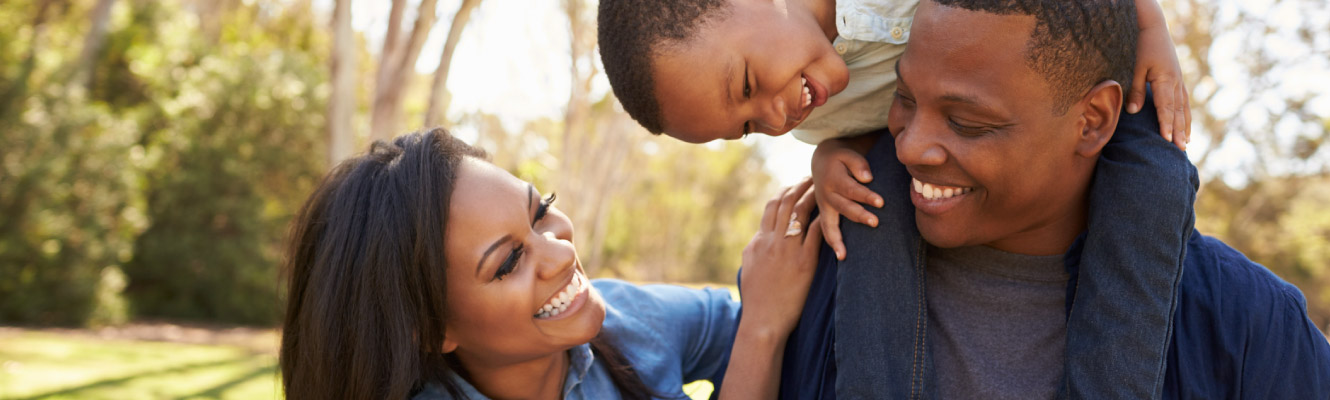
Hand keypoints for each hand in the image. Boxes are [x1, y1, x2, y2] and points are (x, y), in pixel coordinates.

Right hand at [739, 177, 823, 335]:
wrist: (763, 320)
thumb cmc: (757, 299)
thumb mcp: (749, 267)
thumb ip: (755, 248)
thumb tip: (759, 236)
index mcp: (759, 241)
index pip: (771, 207)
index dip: (784, 192)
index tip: (795, 185)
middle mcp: (771, 240)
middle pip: (786, 202)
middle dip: (800, 186)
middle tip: (813, 177)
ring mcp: (787, 250)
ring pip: (800, 212)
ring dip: (813, 196)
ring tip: (825, 187)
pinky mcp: (804, 262)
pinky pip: (816, 233)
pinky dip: (824, 218)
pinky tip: (834, 210)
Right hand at [811, 138, 881, 259]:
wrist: (822, 162)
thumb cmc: (841, 159)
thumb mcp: (848, 154)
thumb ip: (858, 164)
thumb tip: (867, 178)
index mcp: (833, 179)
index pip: (851, 189)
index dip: (865, 196)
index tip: (881, 203)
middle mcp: (826, 194)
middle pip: (843, 207)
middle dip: (859, 215)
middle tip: (875, 222)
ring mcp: (824, 206)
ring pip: (830, 223)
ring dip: (838, 238)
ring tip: (844, 254)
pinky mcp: (825, 214)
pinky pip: (826, 230)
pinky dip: (832, 243)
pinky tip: (841, 256)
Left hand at [1128, 5, 1190, 150]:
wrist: (1154, 28)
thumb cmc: (1142, 46)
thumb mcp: (1135, 67)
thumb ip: (1136, 90)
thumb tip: (1133, 112)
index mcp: (1166, 80)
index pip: (1166, 107)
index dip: (1167, 124)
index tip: (1167, 140)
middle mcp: (1176, 82)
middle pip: (1178, 111)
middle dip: (1179, 131)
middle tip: (1181, 149)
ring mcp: (1179, 81)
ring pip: (1184, 107)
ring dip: (1185, 125)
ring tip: (1186, 142)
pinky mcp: (1178, 79)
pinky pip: (1184, 101)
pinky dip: (1185, 114)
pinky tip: (1185, 124)